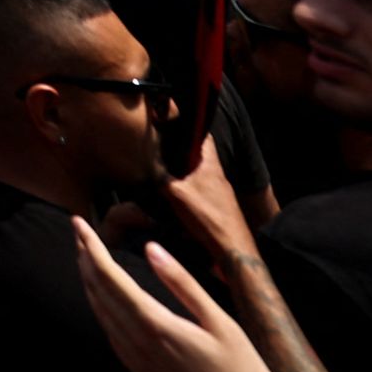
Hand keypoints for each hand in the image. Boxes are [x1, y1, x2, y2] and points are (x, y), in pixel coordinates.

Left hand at [69, 218, 316, 371]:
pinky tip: (105, 301)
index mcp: (155, 327)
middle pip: (99, 294)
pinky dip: (101, 310)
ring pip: (101, 316)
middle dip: (85, 260)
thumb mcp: (220, 323)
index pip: (110, 278)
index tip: (78, 223)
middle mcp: (138, 346)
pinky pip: (112, 336)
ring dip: (90, 284)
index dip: (91, 248)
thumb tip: (152, 248)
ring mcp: (138, 365)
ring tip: (86, 258)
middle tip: (77, 231)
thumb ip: (183, 284)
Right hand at [141, 130, 261, 262]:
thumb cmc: (208, 218)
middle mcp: (215, 173)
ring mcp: (216, 190)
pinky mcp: (214, 206)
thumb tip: (139, 166)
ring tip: (159, 172)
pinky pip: (195, 189)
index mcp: (209, 162)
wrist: (231, 249)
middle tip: (157, 148)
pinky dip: (183, 189)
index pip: (201, 132)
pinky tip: (169, 197)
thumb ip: (158, 177)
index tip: (167, 121)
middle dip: (177, 150)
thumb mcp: (175, 193)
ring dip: (179, 172)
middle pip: (195, 153)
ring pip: (194, 172)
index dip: (185, 124)